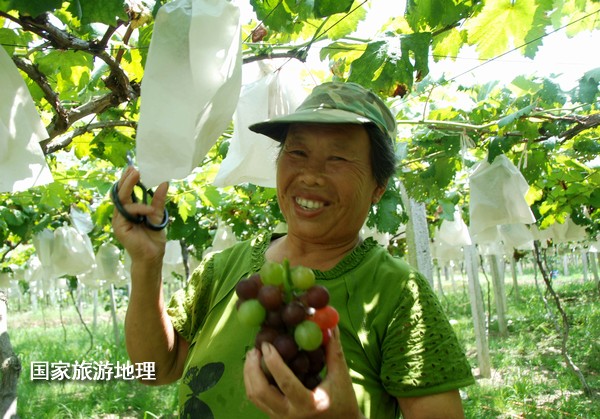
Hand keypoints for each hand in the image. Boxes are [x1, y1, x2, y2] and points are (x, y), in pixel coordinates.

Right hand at [111, 166, 168, 263]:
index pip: (126, 192)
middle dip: (126, 180)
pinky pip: (128, 212)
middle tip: (133, 168)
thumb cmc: (154, 237)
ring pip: (121, 199)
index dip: (128, 180)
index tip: (133, 168)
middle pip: (121, 193)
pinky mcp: (120, 227)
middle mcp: (122, 214)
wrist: (153, 256)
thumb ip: (158, 200)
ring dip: (129, 186)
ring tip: (136, 175)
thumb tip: (164, 182)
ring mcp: (119, 220)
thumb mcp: (157, 215)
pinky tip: (148, 210)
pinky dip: (139, 209)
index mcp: (129, 210)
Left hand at [244, 327, 362, 418]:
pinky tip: (257, 368)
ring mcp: (281, 418)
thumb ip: (333, 351)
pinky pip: (258, 400)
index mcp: (308, 404)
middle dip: (252, 369)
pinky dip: (253, 382)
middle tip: (254, 349)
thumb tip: (329, 325)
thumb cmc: (344, 401)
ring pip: (254, 397)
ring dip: (249, 374)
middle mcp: (290, 414)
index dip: (273, 361)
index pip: (285, 382)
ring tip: (252, 356)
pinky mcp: (277, 417)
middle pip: (260, 392)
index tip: (267, 344)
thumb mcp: (341, 376)